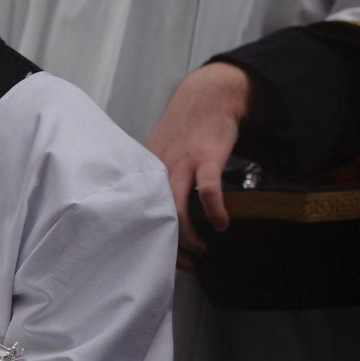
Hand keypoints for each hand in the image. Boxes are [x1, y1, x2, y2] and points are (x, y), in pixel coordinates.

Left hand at [142, 61, 251, 260]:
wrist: (206, 98)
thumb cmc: (183, 129)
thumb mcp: (157, 153)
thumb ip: (152, 179)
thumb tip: (148, 210)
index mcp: (144, 172)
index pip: (137, 212)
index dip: (146, 239)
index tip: (158, 256)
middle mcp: (158, 170)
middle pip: (154, 216)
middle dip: (167, 245)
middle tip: (182, 262)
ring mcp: (181, 163)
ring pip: (178, 208)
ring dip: (189, 235)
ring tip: (201, 248)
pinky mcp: (206, 158)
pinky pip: (208, 190)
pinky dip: (214, 211)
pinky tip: (221, 224)